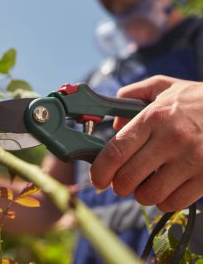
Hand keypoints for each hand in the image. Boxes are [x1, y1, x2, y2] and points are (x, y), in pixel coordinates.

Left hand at [90, 75, 202, 211]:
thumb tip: (116, 121)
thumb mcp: (164, 86)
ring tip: (146, 183)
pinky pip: (173, 202)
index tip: (96, 178)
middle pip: (128, 177)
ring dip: (141, 194)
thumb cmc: (198, 99)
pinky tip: (166, 187)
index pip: (118, 149)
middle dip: (118, 184)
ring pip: (149, 195)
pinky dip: (163, 200)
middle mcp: (171, 139)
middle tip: (121, 181)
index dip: (100, 169)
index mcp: (155, 116)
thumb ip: (133, 94)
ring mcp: (190, 161)